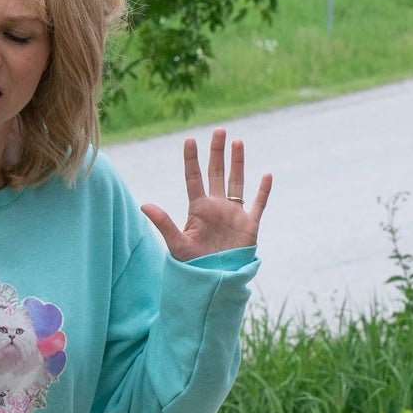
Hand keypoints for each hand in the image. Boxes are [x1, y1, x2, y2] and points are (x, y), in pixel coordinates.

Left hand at [142, 128, 271, 261]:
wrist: (214, 282)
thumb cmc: (193, 265)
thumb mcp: (176, 243)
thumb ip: (164, 223)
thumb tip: (145, 205)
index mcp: (198, 208)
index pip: (194, 178)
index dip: (192, 159)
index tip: (190, 140)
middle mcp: (216, 206)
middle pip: (216, 173)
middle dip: (217, 152)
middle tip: (219, 131)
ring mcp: (233, 214)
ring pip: (236, 182)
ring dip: (237, 163)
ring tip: (238, 142)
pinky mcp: (249, 224)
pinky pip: (258, 204)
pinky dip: (263, 190)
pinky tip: (267, 175)